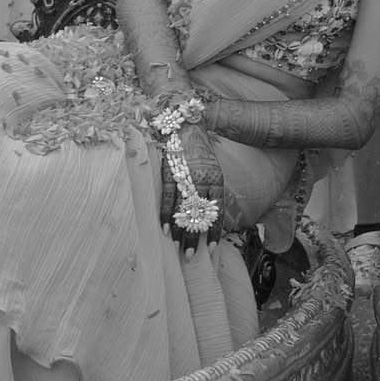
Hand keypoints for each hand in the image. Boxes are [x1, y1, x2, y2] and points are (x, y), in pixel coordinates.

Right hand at [160, 124, 225, 253]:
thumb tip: (204, 214)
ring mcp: (184, 176)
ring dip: (180, 230)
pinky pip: (167, 197)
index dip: (213, 231)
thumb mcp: (210, 169)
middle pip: (199, 214)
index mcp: (215, 179)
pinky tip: (164, 229)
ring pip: (183, 209)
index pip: (216, 210)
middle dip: (195, 237)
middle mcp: (201, 179)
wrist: (185, 123)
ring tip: (178, 248)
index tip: (211, 249)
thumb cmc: (198, 149)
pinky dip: (165, 214)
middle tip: (191, 257)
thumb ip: (208, 190)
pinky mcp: (169, 172)